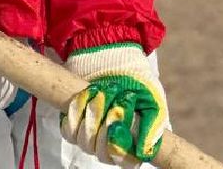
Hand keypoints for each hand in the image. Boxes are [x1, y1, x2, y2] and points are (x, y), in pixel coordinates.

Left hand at [61, 43, 168, 164]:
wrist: (117, 64)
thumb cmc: (139, 86)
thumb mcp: (154, 102)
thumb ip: (153, 127)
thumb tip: (145, 152)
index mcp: (131, 146)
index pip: (125, 161)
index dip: (120, 148)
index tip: (117, 127)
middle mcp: (108, 147)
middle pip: (101, 152)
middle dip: (107, 122)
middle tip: (118, 97)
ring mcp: (89, 139)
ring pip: (85, 140)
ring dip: (95, 110)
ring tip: (106, 89)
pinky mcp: (72, 127)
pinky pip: (69, 129)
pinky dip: (78, 108)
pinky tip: (89, 92)